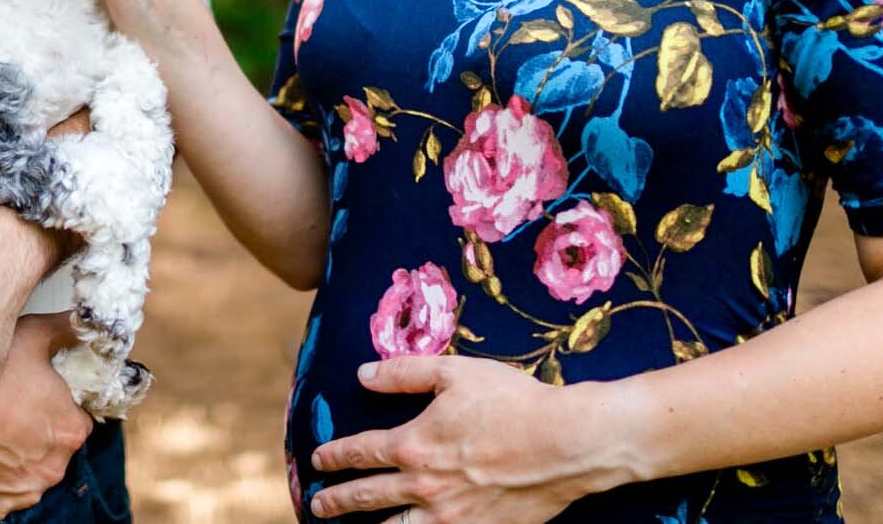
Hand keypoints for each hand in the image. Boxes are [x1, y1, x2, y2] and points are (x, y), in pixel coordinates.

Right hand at [0, 313, 93, 521]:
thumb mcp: (32, 337)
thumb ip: (67, 331)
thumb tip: (87, 321)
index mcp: (70, 430)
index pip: (75, 424)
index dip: (54, 409)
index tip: (34, 399)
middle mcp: (51, 468)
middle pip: (51, 453)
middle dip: (35, 437)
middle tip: (9, 414)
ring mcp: (19, 493)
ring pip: (24, 477)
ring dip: (13, 461)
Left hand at [308, 357, 635, 520]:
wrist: (566, 443)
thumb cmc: (512, 401)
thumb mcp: (454, 372)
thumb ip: (404, 373)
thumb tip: (363, 374)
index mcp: (414, 444)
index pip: (359, 452)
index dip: (334, 456)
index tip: (318, 459)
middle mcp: (424, 487)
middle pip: (366, 498)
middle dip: (335, 502)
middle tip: (316, 504)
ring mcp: (450, 517)